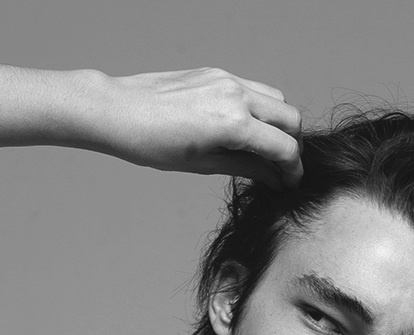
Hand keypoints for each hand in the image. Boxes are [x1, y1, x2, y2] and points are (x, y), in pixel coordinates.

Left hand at [92, 67, 302, 183]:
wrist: (119, 110)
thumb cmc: (153, 143)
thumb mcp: (205, 164)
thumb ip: (248, 167)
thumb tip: (275, 179)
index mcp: (233, 123)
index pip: (284, 147)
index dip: (293, 169)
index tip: (291, 183)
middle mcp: (235, 95)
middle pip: (290, 117)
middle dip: (292, 144)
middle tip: (281, 166)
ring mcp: (226, 79)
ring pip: (276, 99)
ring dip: (278, 123)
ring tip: (264, 147)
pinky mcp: (216, 73)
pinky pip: (253, 89)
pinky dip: (259, 109)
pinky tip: (244, 129)